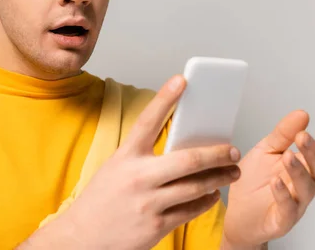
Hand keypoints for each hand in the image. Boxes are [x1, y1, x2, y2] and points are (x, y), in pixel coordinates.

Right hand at [21, 75, 241, 249]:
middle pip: (188, 159)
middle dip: (217, 153)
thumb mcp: (116, 168)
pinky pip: (191, 210)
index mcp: (125, 157)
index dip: (166, 98)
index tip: (182, 81)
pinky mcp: (156, 226)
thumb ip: (143, 156)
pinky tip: (212, 195)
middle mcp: (138, 177)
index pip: (148, 120)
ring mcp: (148, 203)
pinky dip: (206, 201)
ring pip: (196, 186)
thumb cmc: (100, 200)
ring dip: (219, 178)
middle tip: (232, 150)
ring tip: (232, 173)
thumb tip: (179, 144)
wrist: (82, 238)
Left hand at [222, 110, 314, 247]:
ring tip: (288, 156)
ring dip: (299, 171)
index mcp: (303, 167)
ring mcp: (296, 204)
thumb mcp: (266, 151)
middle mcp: (304, 185)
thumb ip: (283, 134)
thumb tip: (302, 114)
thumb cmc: (254, 182)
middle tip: (303, 137)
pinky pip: (288, 208)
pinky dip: (283, 195)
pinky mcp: (282, 220)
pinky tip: (276, 182)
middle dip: (314, 153)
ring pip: (306, 189)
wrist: (237, 214)